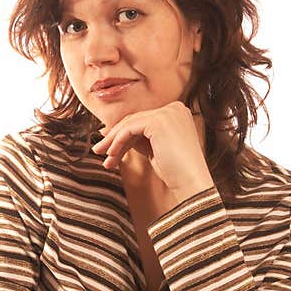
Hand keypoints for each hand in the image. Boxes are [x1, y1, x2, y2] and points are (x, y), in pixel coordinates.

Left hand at [91, 101, 214, 204]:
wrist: (190, 182)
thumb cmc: (175, 171)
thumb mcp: (155, 149)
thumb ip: (140, 138)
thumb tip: (114, 133)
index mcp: (177, 112)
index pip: (143, 120)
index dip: (123, 133)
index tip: (108, 145)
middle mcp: (174, 108)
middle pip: (135, 120)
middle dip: (115, 137)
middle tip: (100, 150)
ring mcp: (167, 113)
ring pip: (130, 123)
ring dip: (113, 141)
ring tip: (105, 157)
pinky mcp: (158, 121)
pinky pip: (130, 129)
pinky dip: (118, 141)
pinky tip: (112, 154)